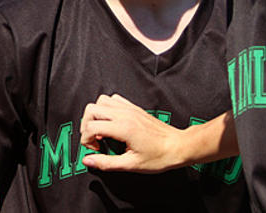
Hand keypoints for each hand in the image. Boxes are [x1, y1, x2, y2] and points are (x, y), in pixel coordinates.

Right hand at [80, 94, 237, 172]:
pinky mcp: (134, 108)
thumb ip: (106, 163)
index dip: (86, 140)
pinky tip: (112, 124)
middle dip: (87, 125)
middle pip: (91, 109)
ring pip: (100, 101)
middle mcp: (124, 114)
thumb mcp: (131, 165)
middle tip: (94, 140)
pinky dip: (107, 109)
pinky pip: (113, 100)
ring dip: (96, 115)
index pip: (91, 126)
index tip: (94, 149)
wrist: (178, 146)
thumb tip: (88, 161)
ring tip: (102, 131)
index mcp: (123, 128)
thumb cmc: (160, 156)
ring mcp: (129, 109)